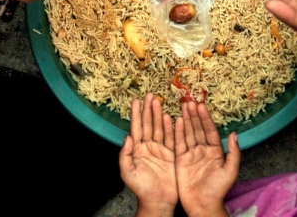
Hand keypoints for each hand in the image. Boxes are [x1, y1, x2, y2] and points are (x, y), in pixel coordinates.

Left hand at [119, 93, 177, 216]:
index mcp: (137, 149)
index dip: (136, 114)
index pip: (136, 128)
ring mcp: (160, 149)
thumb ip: (125, 154)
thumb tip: (127, 136)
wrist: (158, 201)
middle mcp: (148, 146)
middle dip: (148, 109)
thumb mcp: (128, 172)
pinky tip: (170, 116)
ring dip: (158, 114)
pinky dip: (170, 127)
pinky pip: (171, 138)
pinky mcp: (171, 154)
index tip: (136, 100)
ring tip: (158, 101)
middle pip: (148, 124)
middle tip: (150, 95)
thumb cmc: (141, 188)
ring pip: (159, 128)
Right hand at [175, 101, 238, 216]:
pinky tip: (177, 121)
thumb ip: (233, 153)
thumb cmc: (218, 190)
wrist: (202, 206)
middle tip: (190, 101)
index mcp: (215, 151)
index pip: (210, 130)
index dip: (206, 118)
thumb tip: (234, 134)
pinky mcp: (180, 160)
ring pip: (188, 133)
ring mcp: (191, 154)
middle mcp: (203, 150)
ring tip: (183, 105)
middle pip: (198, 128)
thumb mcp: (230, 171)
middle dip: (194, 115)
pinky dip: (178, 132)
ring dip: (186, 119)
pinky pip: (179, 143)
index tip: (201, 105)